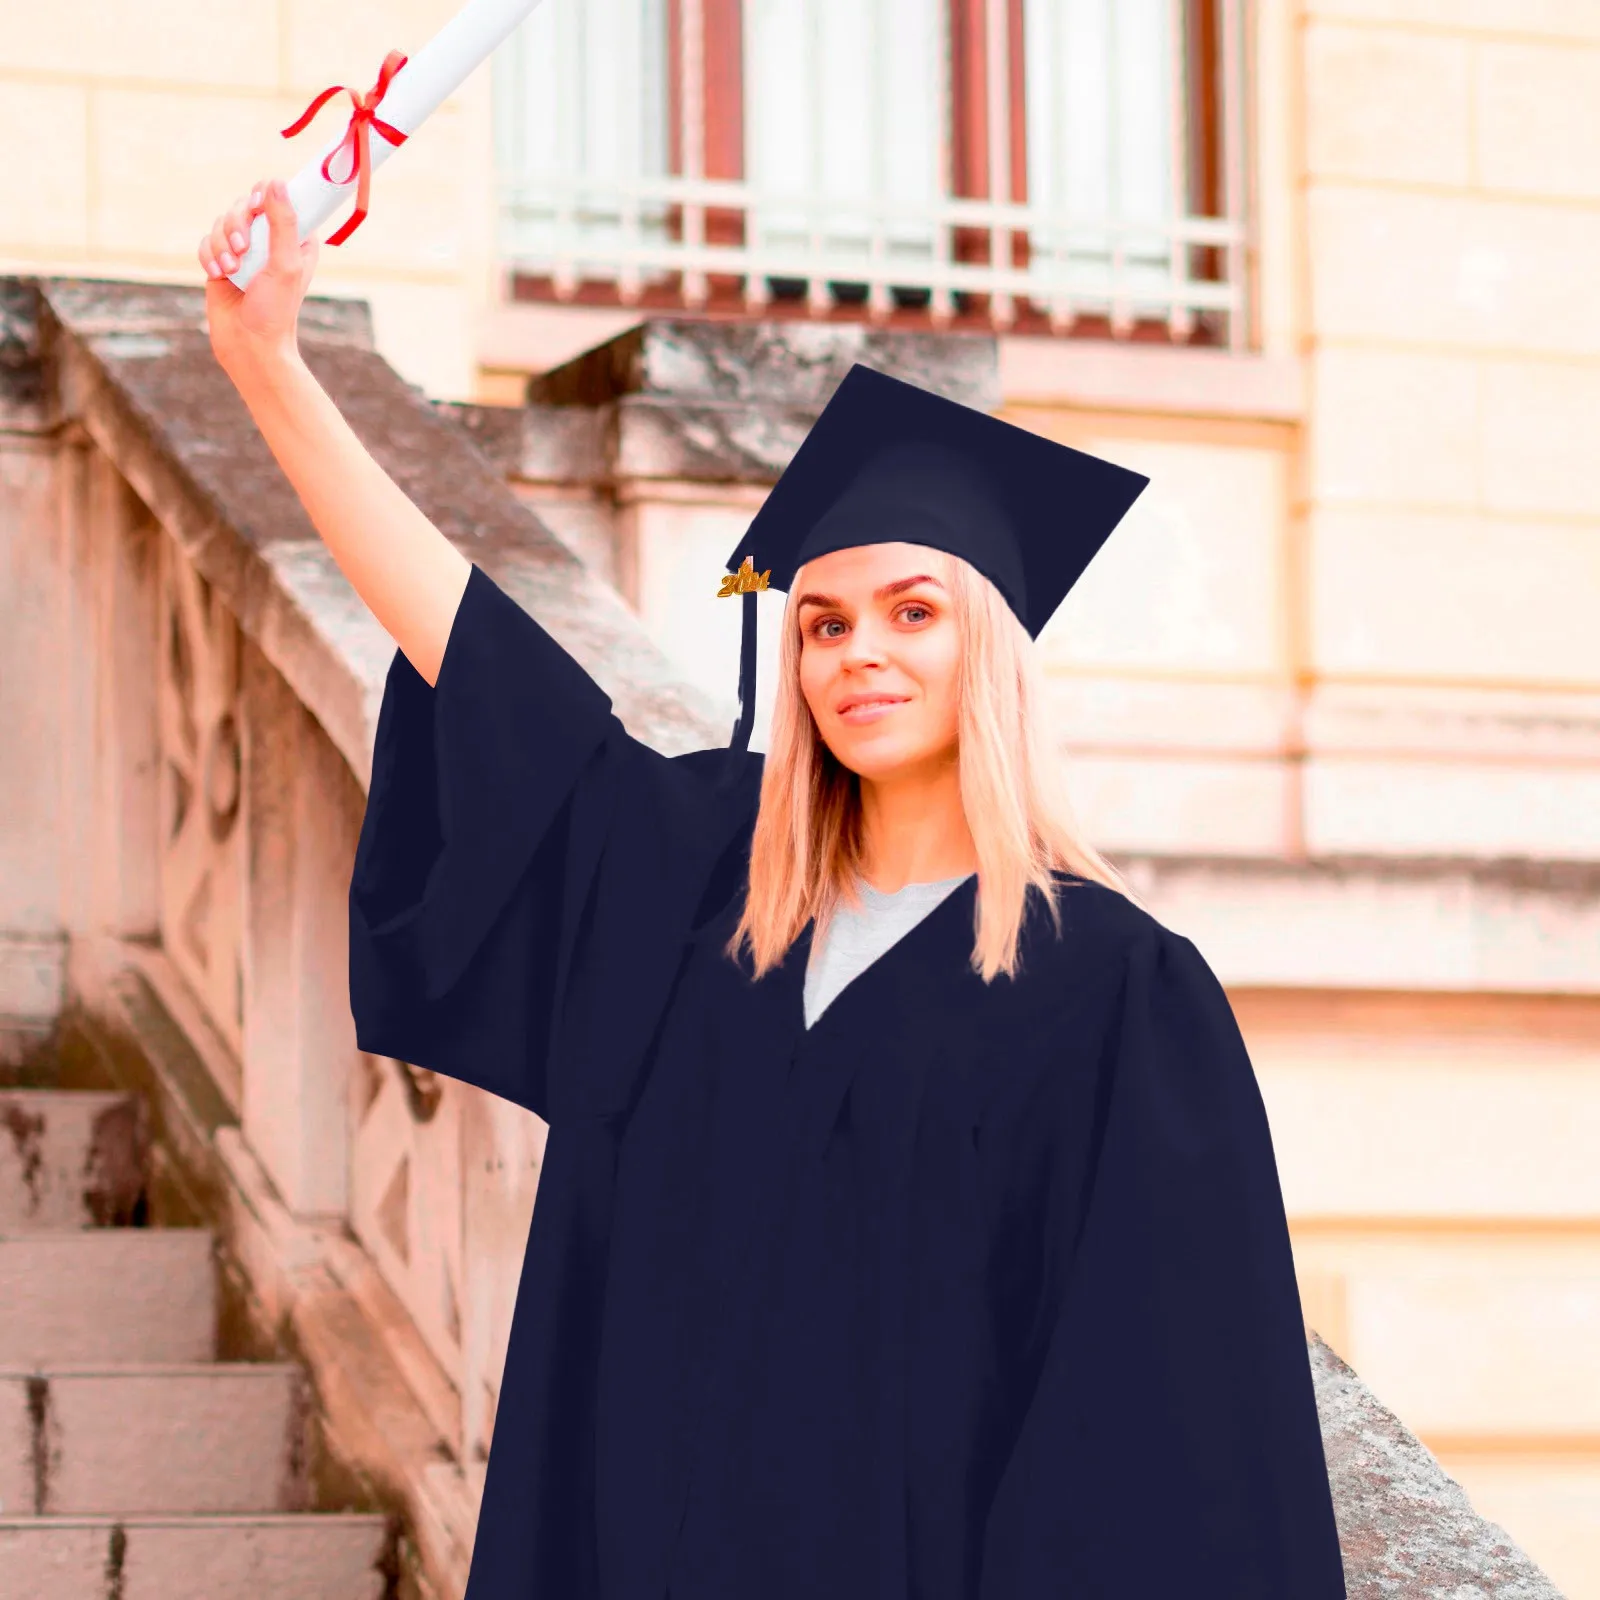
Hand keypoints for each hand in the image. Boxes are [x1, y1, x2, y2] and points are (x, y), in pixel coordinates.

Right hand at [198, 177, 320, 381]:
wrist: (248, 344)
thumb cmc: (275, 310)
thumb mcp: (286, 265)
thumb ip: (282, 223)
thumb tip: (275, 182)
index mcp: (297, 239)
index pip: (281, 197)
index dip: (265, 195)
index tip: (259, 207)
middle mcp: (271, 240)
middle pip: (245, 204)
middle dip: (238, 224)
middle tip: (243, 250)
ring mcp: (246, 250)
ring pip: (223, 221)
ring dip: (223, 244)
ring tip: (231, 270)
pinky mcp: (223, 260)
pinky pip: (207, 240)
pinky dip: (210, 256)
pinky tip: (218, 274)